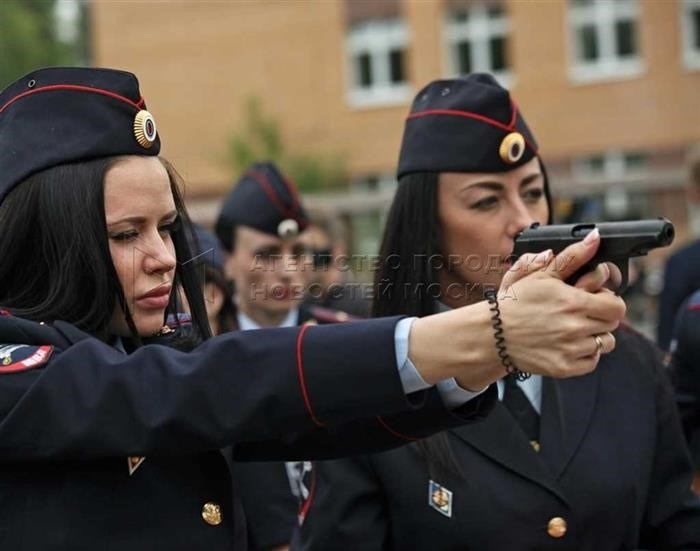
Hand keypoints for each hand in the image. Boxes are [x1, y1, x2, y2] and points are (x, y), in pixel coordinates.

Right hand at [408, 229, 625, 388]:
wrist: (492, 334)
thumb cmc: (515, 302)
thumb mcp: (540, 274)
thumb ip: (572, 256)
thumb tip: (595, 238)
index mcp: (573, 302)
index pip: (616, 306)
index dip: (607, 300)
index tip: (594, 299)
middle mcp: (575, 327)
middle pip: (612, 324)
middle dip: (600, 316)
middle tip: (580, 313)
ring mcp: (571, 349)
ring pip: (604, 343)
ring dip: (594, 335)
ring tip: (573, 329)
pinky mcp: (565, 367)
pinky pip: (592, 361)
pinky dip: (585, 354)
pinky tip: (568, 343)